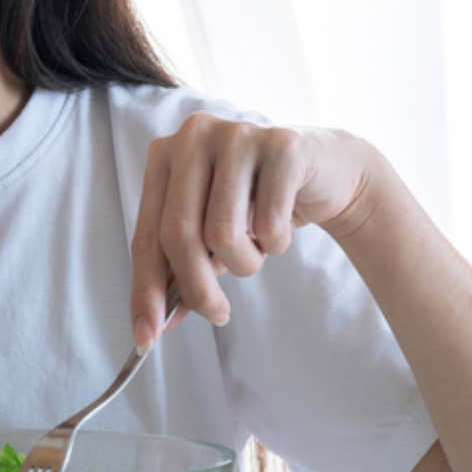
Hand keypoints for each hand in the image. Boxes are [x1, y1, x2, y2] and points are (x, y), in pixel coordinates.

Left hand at [129, 114, 379, 347]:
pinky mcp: (282, 145)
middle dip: (198, 289)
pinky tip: (280, 229)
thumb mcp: (209, 234)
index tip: (147, 337)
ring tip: (256, 251)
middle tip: (218, 314)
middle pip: (180, 234)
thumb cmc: (257, 204)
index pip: (148, 234)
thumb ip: (179, 270)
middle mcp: (194, 135)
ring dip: (244, 263)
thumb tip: (152, 325)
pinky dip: (275, 244)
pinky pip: (268, 224)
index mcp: (165, 155)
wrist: (326, 170)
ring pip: (223, 233)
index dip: (146, 290)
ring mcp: (238, 135)